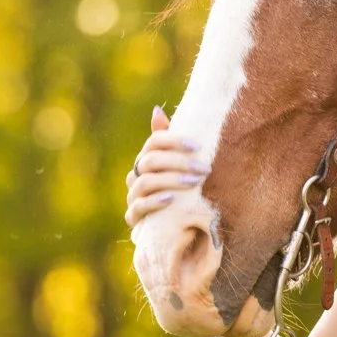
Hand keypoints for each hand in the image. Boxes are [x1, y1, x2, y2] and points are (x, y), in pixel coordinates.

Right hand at [122, 105, 209, 226]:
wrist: (178, 227)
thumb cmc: (182, 190)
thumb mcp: (181, 166)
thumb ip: (172, 141)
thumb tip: (156, 109)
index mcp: (147, 159)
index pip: (154, 143)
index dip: (173, 141)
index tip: (197, 145)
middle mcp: (136, 175)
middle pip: (150, 162)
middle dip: (178, 163)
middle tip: (204, 168)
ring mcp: (133, 196)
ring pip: (145, 183)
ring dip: (171, 180)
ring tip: (193, 182)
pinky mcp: (134, 217)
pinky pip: (138, 207)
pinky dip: (154, 202)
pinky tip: (171, 199)